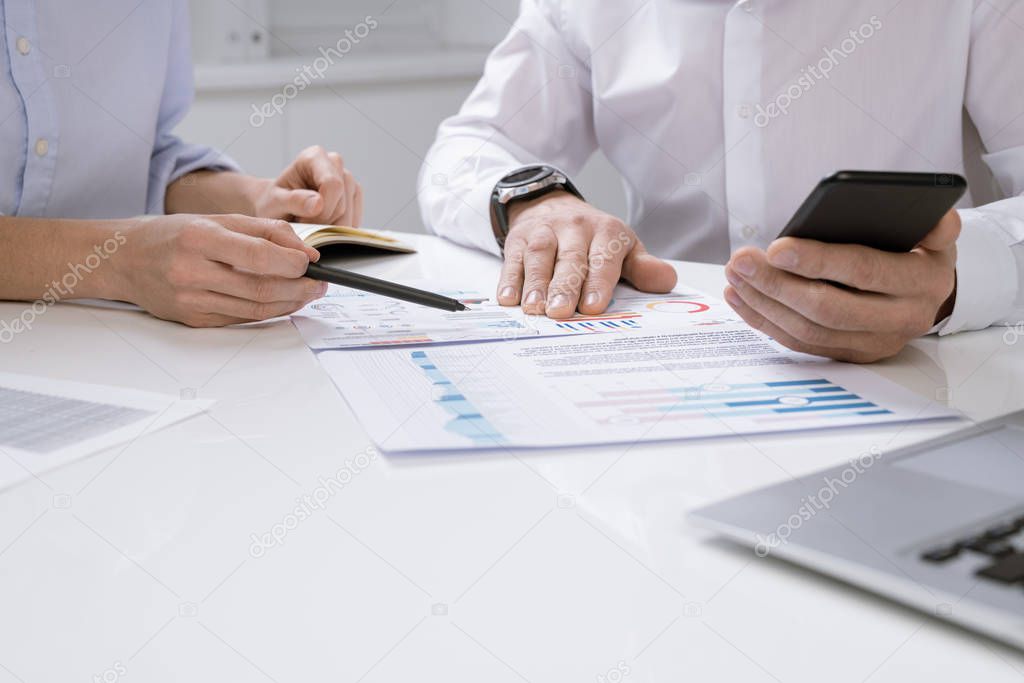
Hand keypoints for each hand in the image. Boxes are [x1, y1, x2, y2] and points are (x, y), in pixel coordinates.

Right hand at [116, 214, 325, 326]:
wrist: (125, 259)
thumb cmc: (175, 235)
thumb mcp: (219, 219)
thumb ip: (266, 231)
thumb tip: (306, 252)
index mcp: (200, 237)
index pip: (257, 255)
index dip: (292, 263)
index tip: (312, 263)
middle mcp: (192, 270)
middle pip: (260, 287)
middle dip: (299, 288)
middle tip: (320, 283)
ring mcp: (191, 299)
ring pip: (255, 308)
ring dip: (290, 303)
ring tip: (308, 292)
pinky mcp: (194, 319)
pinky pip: (242, 318)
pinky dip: (270, 312)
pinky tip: (284, 302)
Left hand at [252, 145, 362, 225]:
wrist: (279, 207)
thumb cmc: (274, 201)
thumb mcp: (276, 202)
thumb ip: (294, 201)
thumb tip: (319, 204)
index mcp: (314, 157)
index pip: (333, 184)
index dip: (322, 210)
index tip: (304, 220)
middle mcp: (335, 163)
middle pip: (342, 203)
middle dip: (324, 222)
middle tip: (303, 224)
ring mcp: (348, 179)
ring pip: (350, 214)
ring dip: (330, 228)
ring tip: (311, 224)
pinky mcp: (354, 196)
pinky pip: (354, 220)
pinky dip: (338, 230)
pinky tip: (323, 226)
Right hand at [496, 191, 676, 316]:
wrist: (554, 208)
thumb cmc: (595, 240)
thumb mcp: (624, 249)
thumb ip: (643, 268)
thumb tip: (666, 281)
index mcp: (606, 232)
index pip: (603, 258)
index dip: (598, 282)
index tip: (593, 306)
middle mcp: (575, 228)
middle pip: (570, 259)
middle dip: (565, 286)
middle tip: (561, 312)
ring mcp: (545, 231)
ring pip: (540, 256)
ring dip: (535, 283)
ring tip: (535, 308)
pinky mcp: (519, 238)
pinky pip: (513, 258)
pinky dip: (509, 278)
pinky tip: (508, 297)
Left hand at [723, 209, 959, 362]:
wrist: (928, 294)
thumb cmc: (918, 252)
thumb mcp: (936, 233)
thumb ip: (936, 224)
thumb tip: (933, 216)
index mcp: (922, 282)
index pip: (863, 272)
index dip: (818, 261)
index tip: (776, 248)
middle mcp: (901, 319)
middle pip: (827, 308)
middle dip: (777, 284)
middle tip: (741, 261)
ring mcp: (873, 343)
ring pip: (809, 329)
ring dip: (763, 303)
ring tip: (735, 274)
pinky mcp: (849, 354)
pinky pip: (800, 343)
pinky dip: (765, 321)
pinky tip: (741, 296)